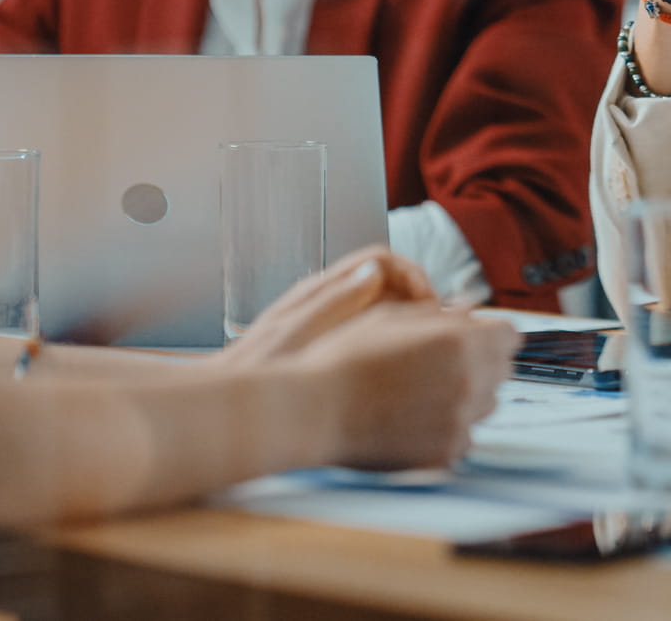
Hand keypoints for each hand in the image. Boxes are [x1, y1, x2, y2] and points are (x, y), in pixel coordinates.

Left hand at [218, 245, 435, 366]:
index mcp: (322, 290)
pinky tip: (410, 373)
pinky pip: (381, 340)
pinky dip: (401, 349)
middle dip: (422, 303)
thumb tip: (377, 270)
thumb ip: (336, 300)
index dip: (413, 276)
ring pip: (390, 312)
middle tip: (440, 333)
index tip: (430, 306)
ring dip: (415, 327)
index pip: (382, 261)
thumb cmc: (256, 373)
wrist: (230, 409)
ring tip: (431, 354)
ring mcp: (337, 327)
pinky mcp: (340, 354)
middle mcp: (332, 302)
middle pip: (393, 284)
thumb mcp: (296, 335)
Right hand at [303, 305, 517, 470]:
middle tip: (442, 363)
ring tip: (424, 391)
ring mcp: (460, 421)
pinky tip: (415, 418)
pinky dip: (450, 427)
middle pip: (502, 369)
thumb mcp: (394, 318)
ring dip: (468, 395)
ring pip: (487, 404)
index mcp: (460, 341)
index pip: (510, 335)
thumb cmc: (347, 359)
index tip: (474, 337)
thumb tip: (471, 313)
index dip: (491, 333)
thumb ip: (442, 316)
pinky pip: (466, 436)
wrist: (314, 411)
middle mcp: (469, 381)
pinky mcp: (446, 452)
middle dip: (482, 362)